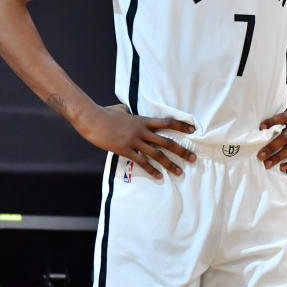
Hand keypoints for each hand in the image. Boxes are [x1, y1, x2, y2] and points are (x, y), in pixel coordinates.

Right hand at [77, 104, 195, 177]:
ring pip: (157, 154)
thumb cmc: (106, 113)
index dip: (181, 126)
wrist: (93, 120)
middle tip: (194, 157)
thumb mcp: (122, 110)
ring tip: (180, 172)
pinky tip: (159, 176)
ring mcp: (134, 141)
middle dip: (182, 150)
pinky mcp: (125, 150)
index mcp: (143, 120)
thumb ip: (130, 112)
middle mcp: (142, 131)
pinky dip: (151, 170)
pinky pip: (141, 162)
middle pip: (167, 142)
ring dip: (170, 164)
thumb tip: (130, 111)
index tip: (193, 130)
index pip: (167, 122)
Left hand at [258, 103, 286, 170]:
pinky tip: (282, 167)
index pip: (281, 118)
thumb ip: (279, 121)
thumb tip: (262, 132)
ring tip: (268, 164)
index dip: (271, 122)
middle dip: (271, 147)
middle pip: (284, 137)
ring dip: (278, 157)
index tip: (261, 127)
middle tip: (260, 156)